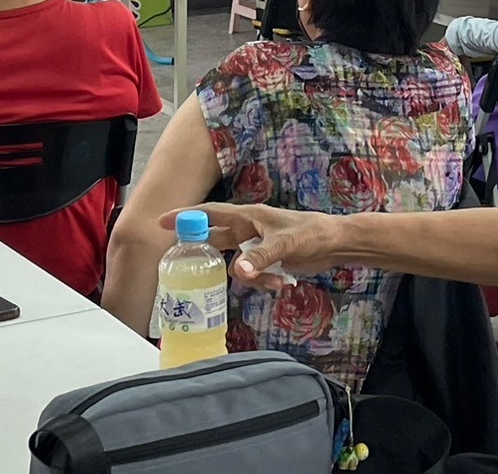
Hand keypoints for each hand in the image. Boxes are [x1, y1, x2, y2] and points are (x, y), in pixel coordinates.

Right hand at [157, 203, 339, 290]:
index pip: (210, 213)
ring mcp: (256, 246)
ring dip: (249, 275)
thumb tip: (237, 272)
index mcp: (248, 217)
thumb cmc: (311, 233)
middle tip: (187, 266)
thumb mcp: (286, 244)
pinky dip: (263, 281)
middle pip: (216, 239)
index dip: (186, 216)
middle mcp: (248, 230)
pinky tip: (282, 284)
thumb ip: (261, 258)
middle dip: (205, 252)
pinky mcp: (266, 260)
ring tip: (272, 280)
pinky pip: (253, 274)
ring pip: (236, 263)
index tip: (162, 222)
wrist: (335, 244)